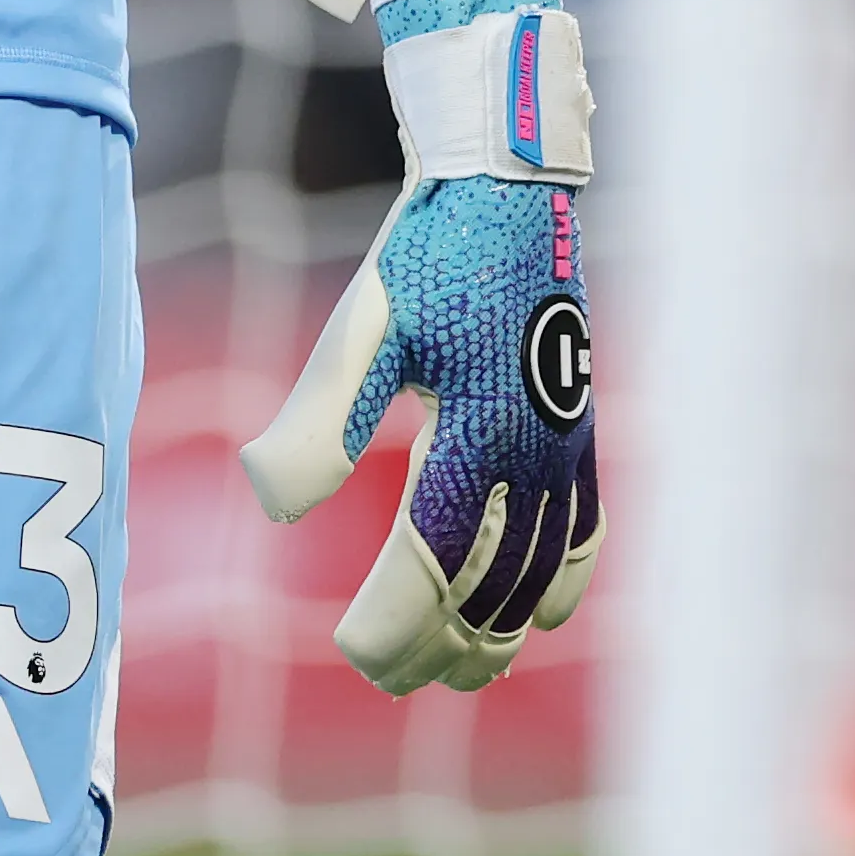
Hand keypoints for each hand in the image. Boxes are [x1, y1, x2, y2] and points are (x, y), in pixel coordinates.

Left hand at [238, 0, 599, 691]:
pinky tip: (539, 613)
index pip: (434, 566)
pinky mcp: (580, 428)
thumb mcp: (365, 326)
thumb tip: (270, 504)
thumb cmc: (429, 248)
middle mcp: (533, 453)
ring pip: (540, 575)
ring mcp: (566, 445)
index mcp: (476, 435)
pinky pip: (584, 531)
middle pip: (489, 589)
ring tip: (455, 667)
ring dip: (496, 630)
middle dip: (438, 645)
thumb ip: (322, 419)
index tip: (350, 649)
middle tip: (382, 675)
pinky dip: (560, 583)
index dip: (394, 623)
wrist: (511, 181)